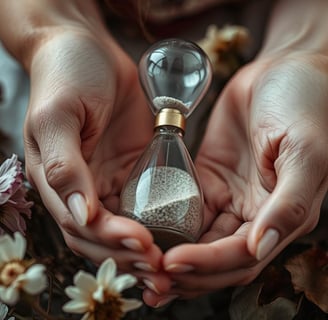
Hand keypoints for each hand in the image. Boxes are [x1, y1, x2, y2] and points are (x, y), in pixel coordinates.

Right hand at [23, 29, 170, 291]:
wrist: (87, 49)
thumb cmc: (66, 75)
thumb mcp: (57, 115)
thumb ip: (62, 165)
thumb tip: (79, 214)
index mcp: (58, 180)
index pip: (81, 224)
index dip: (109, 239)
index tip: (141, 244)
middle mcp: (84, 187)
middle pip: (103, 235)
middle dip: (129, 254)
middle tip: (160, 267)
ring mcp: (111, 179)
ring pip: (126, 225)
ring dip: (146, 247)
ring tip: (171, 265)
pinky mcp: (135, 167)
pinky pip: (147, 201)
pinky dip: (160, 221)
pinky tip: (178, 234)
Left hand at [143, 52, 327, 303]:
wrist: (281, 71)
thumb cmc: (303, 106)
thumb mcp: (305, 153)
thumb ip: (288, 204)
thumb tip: (260, 247)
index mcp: (280, 215)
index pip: (241, 255)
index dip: (208, 263)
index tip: (172, 262)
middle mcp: (252, 214)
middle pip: (216, 258)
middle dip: (186, 271)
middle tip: (151, 277)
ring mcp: (227, 198)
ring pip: (197, 240)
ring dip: (171, 256)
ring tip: (140, 267)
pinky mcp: (206, 180)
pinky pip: (184, 209)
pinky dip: (166, 225)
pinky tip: (145, 233)